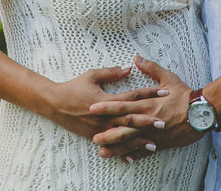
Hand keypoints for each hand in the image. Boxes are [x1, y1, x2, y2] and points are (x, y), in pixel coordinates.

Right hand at [41, 65, 167, 140]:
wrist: (55, 103)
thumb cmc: (74, 87)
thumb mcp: (92, 75)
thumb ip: (111, 72)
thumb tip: (129, 67)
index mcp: (107, 99)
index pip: (133, 96)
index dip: (149, 93)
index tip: (164, 92)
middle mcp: (105, 115)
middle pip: (131, 118)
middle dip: (149, 120)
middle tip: (164, 122)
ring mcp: (100, 127)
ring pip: (123, 135)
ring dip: (138, 139)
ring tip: (154, 143)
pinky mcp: (94, 135)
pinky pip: (111, 143)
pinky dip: (122, 148)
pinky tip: (132, 154)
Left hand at [88, 55, 204, 157]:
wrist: (202, 113)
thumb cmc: (185, 94)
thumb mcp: (168, 77)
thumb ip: (150, 68)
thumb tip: (136, 58)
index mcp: (148, 104)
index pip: (122, 105)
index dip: (107, 107)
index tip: (92, 108)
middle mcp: (148, 120)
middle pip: (124, 127)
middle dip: (107, 132)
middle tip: (92, 137)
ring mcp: (154, 133)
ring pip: (131, 141)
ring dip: (116, 147)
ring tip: (102, 151)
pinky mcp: (161, 142)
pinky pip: (145, 150)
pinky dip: (134, 154)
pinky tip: (124, 158)